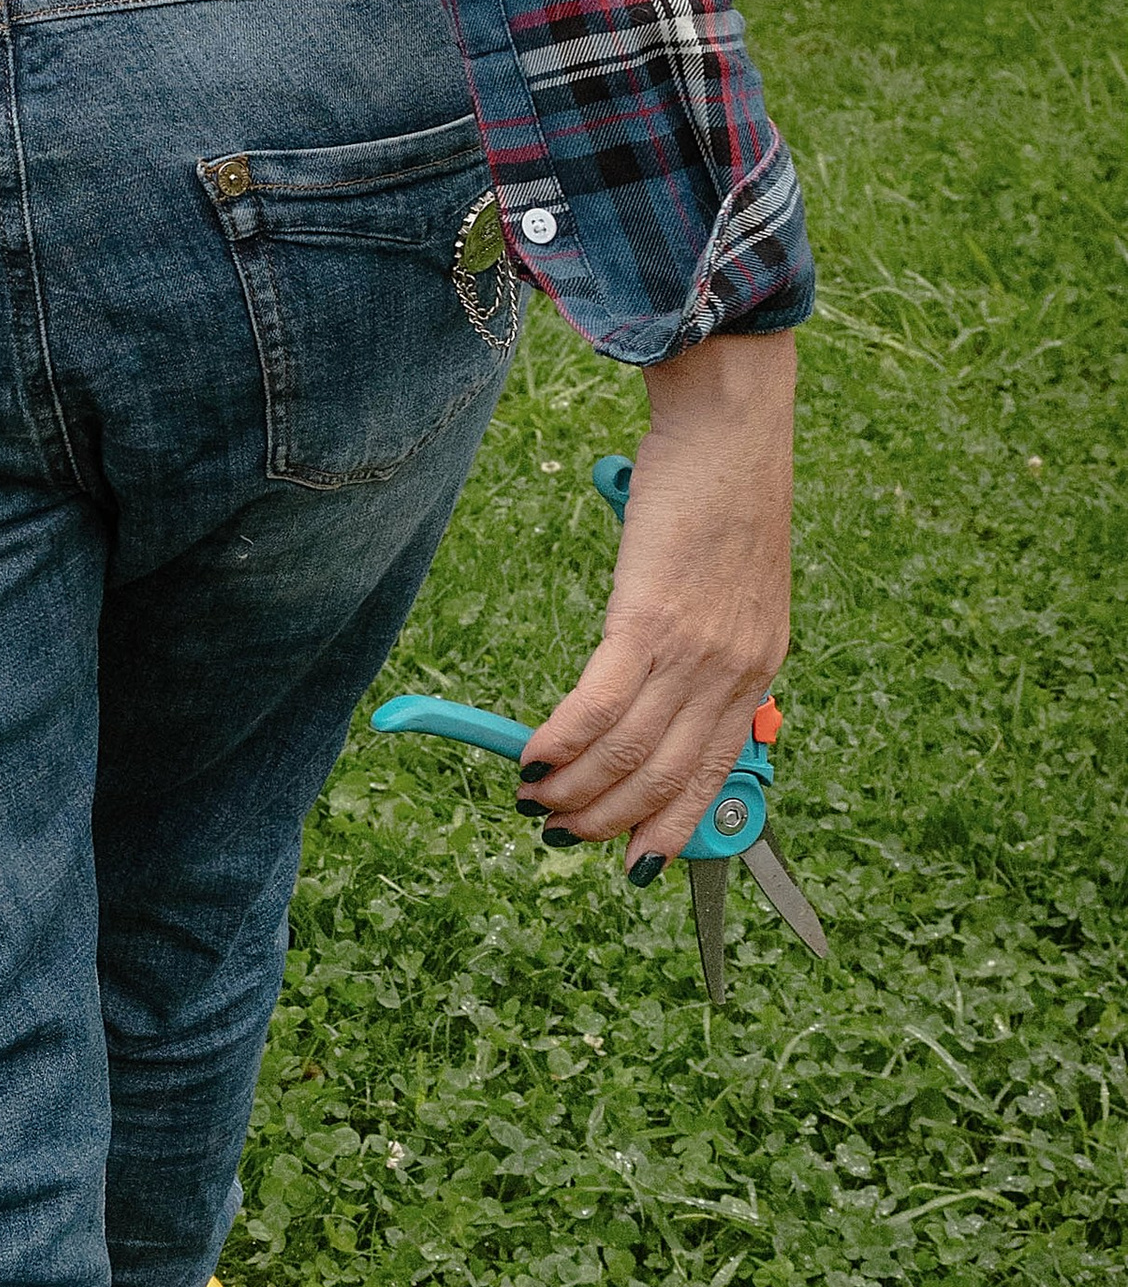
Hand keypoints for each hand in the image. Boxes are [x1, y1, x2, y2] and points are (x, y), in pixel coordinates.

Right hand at [518, 330, 796, 867]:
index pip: (713, 773)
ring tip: (533, 802)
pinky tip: (528, 756)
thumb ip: (704, 643)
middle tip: (558, 834)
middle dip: (607, 821)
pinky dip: (558, 742)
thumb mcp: (731, 584)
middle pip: (665, 776)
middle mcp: (734, 669)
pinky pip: (597, 706)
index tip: (634, 864)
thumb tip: (652, 689)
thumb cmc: (721, 489)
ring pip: (628, 753)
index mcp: (758, 665)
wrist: (730, 422)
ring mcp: (695, 648)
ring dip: (573, 790)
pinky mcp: (651, 618)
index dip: (670, 827)